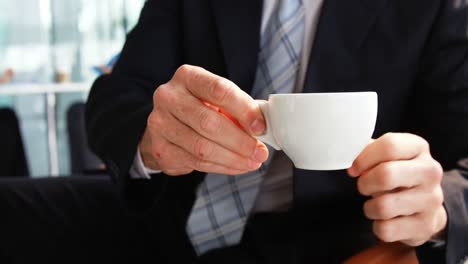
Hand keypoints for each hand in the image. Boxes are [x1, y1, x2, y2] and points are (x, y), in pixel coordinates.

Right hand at [140, 65, 268, 175]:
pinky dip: (222, 167)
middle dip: (240, 141)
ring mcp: (160, 124)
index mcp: (188, 76)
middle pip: (209, 122)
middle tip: (260, 152)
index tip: (261, 127)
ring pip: (202, 147)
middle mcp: (168, 97)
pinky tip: (236, 166)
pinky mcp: (160, 148)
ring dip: (233, 158)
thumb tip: (262, 129)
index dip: (244, 110)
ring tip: (252, 161)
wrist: (168, 123)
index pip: (219, 90)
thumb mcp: (218, 99)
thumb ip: (239, 109)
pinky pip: (196, 162)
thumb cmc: (200, 107)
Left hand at [348, 133, 446, 245]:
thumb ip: (368, 151)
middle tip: (364, 187)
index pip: (389, 146)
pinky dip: (378, 226)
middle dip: (365, 184)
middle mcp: (430, 172)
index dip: (363, 159)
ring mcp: (431, 200)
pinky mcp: (425, 225)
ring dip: (370, 207)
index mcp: (418, 148)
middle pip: (386, 175)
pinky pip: (386, 229)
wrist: (426, 205)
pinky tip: (386, 219)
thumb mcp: (387, 156)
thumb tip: (349, 156)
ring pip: (384, 206)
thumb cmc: (399, 175)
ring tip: (376, 204)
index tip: (354, 169)